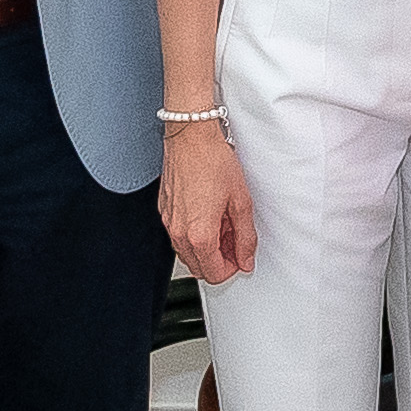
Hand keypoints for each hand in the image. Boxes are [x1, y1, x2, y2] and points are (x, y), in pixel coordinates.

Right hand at [160, 124, 259, 282]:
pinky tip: (208, 213)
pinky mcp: (164, 211)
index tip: (241, 256)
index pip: (214, 274)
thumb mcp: (241, 201)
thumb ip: (245, 236)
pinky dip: (194, 233)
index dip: (232, 268)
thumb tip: (246, 258)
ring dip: (206, 248)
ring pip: (187, 253)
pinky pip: (178, 235)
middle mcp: (178, 232)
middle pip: (199, 268)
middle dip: (219, 259)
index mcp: (199, 234)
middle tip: (234, 239)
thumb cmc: (213, 161)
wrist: (191, 136)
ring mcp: (168, 222)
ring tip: (222, 223)